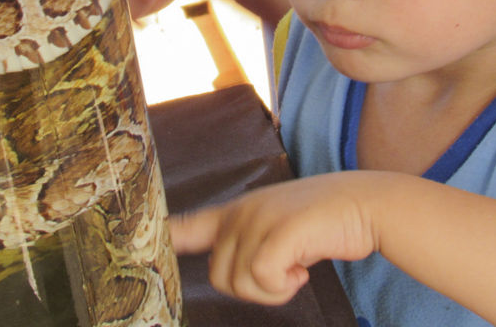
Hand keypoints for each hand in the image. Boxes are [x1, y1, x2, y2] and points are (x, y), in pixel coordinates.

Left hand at [170, 174, 377, 305]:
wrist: (365, 204)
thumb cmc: (323, 222)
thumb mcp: (277, 228)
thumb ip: (248, 244)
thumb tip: (231, 271)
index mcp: (236, 212)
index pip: (186, 225)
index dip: (160, 238)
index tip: (130, 243)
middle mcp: (240, 212)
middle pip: (219, 276)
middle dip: (252, 289)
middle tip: (285, 273)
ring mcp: (257, 219)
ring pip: (240, 282)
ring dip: (272, 290)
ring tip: (296, 266)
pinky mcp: (278, 231)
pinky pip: (262, 279)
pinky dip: (284, 288)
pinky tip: (303, 269)